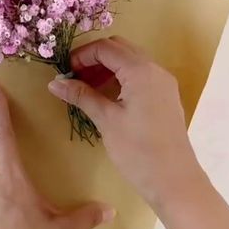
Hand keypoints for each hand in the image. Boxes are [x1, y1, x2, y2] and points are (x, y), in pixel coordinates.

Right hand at [48, 37, 204, 209]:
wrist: (174, 180)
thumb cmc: (138, 150)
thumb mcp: (106, 120)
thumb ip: (81, 96)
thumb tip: (55, 82)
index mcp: (141, 71)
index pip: (106, 48)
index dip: (82, 55)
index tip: (64, 72)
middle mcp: (155, 70)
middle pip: (120, 49)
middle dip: (94, 59)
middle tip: (74, 78)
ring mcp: (163, 83)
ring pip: (131, 62)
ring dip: (107, 69)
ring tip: (86, 90)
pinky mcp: (165, 97)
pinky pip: (140, 77)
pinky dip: (121, 79)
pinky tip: (106, 98)